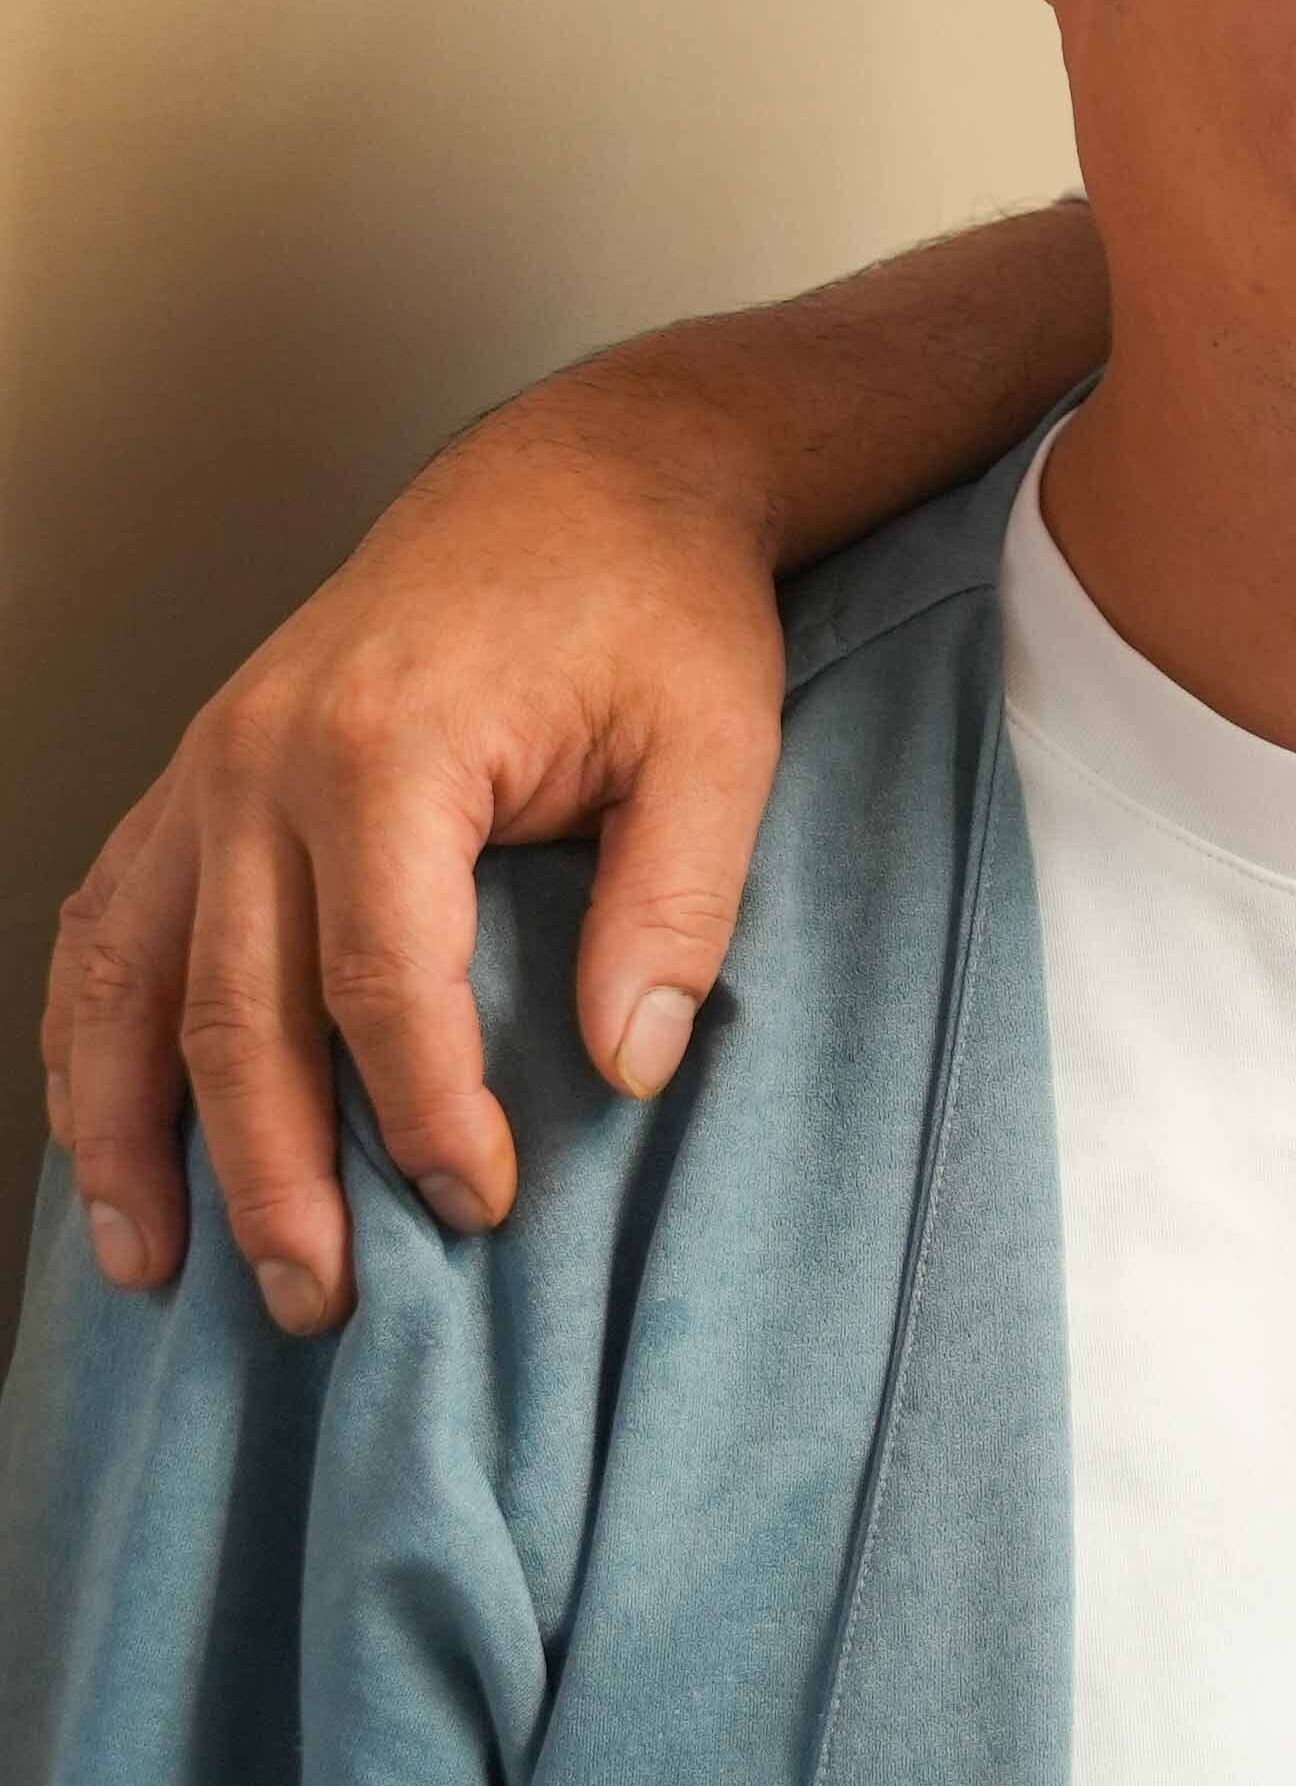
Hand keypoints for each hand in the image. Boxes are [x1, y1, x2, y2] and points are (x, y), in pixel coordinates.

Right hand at [40, 382, 801, 1329]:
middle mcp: (261, 762)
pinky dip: (88, 1044)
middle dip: (270, 1174)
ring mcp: (207, 767)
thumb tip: (627, 1070)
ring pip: (127, 982)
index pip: (382, 982)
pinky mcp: (197, 778)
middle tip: (317, 1303)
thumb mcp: (717, 745)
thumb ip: (675, 908)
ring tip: (156, 1271)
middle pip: (233, 1010)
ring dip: (129, 1137)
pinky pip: (107, 926)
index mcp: (390, 750)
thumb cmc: (655, 611)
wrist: (580, 482)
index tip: (481, 1206)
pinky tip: (107, 1144)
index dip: (424, 1111)